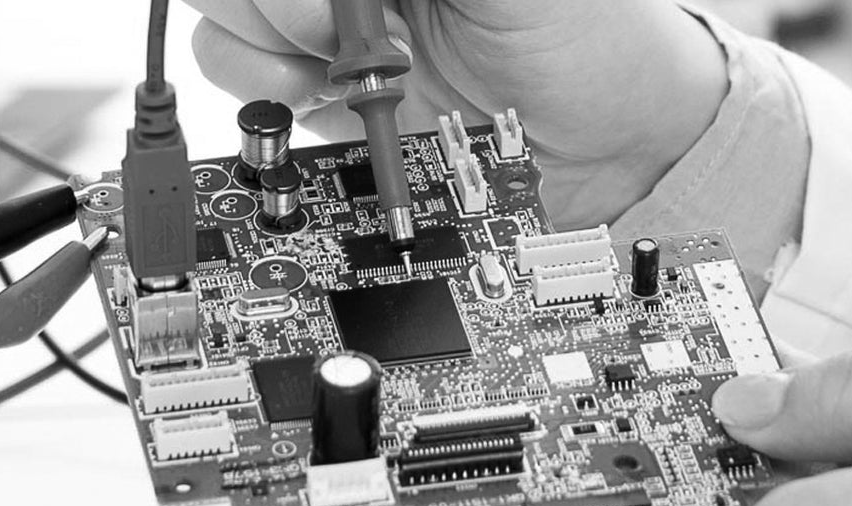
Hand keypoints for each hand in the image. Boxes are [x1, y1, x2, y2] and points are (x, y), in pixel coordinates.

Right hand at [180, 0, 728, 228]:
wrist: (621, 145)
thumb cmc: (588, 34)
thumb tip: (346, 3)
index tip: (331, 11)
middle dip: (279, 16)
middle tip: (339, 41)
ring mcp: (336, 50)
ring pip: (230, 47)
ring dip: (270, 64)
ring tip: (342, 81)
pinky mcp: (340, 121)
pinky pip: (261, 113)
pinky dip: (279, 115)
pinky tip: (337, 112)